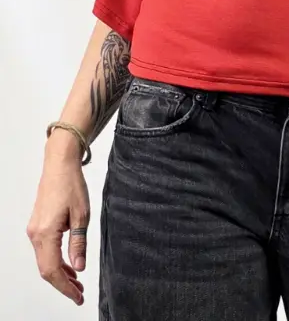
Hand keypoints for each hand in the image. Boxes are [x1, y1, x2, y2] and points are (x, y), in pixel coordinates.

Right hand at [27, 139, 89, 305]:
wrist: (60, 164)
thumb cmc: (72, 184)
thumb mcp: (82, 215)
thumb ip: (79, 244)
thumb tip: (79, 268)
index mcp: (45, 233)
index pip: (52, 270)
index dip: (65, 287)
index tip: (78, 297)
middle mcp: (35, 234)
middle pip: (46, 269)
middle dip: (62, 284)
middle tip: (79, 293)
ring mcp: (34, 229)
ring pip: (45, 260)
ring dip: (60, 273)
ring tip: (77, 281)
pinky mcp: (37, 225)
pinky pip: (45, 250)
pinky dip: (56, 260)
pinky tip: (69, 263)